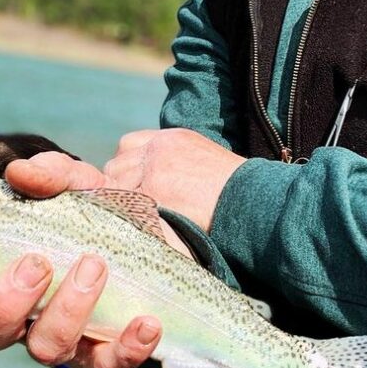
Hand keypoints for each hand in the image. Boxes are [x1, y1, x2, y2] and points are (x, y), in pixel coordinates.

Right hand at [0, 150, 164, 367]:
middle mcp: (19, 318)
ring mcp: (61, 339)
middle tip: (38, 262)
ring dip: (66, 309)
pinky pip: (109, 366)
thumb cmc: (95, 212)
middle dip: (6, 302)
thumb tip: (20, 173)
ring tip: (94, 266)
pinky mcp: (106, 352)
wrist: (156, 234)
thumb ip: (49, 173)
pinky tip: (146, 323)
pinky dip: (127, 349)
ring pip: (47, 350)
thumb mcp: (75, 183)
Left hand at [103, 128, 244, 231]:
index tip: (132, 183)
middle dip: (119, 186)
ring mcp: (153, 171)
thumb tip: (156, 183)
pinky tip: (138, 228)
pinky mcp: (153, 193)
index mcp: (171, 139)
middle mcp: (158, 150)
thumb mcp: (203, 161)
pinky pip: (125, 206)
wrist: (251, 200)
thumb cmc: (234, 190)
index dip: (127, 167)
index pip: (128, 146)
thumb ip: (175, 164)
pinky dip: (129, 218)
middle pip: (116, 167)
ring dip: (122, 203)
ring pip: (116, 187)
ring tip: (136, 220)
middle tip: (130, 207)